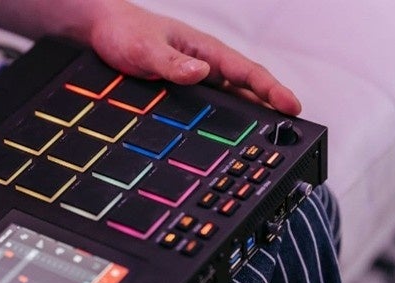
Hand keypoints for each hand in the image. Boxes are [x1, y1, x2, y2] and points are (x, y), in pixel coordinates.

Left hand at [86, 1, 301, 114]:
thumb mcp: (145, 48)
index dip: (272, 90)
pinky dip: (223, 117)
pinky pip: (210, 103)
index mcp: (205, 50)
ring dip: (249, 114)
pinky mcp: (182, 88)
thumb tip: (201, 73)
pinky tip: (226, 134)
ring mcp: (195, 77)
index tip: (292, 107)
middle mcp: (205, 64)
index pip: (247, 71)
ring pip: (230, 97)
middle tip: (290, 132)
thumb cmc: (125, 32)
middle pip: (246, 88)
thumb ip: (171, 62)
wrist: (102, 31)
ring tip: (266, 139)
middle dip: (270, 107)